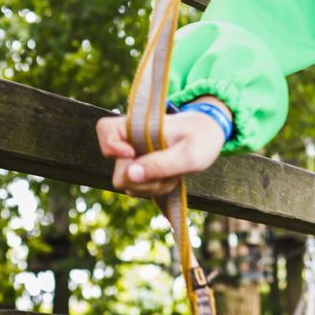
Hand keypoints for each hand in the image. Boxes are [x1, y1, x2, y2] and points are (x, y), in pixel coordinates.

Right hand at [95, 97, 228, 197]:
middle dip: (146, 180)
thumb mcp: (188, 155)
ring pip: (130, 184)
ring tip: (175, 171)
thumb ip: (160, 164)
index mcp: (137, 126)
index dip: (111, 146)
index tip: (133, 153)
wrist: (209, 134)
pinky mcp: (141, 170)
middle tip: (171, 172)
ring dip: (154, 185)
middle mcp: (131, 141)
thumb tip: (129, 176)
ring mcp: (135, 157)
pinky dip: (157, 187)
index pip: (104, 129)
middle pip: (120, 173)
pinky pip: (140, 188)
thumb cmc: (201, 138)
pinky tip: (172, 176)